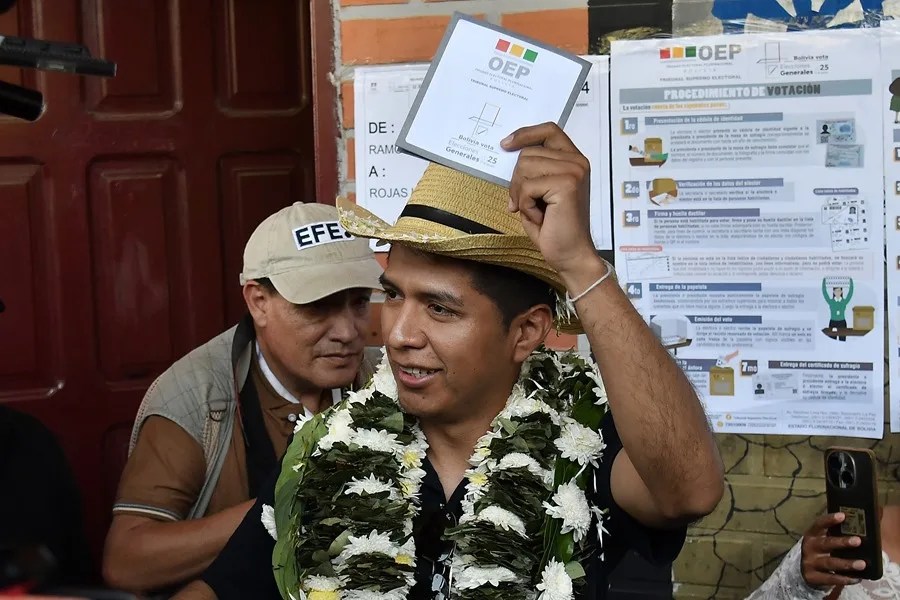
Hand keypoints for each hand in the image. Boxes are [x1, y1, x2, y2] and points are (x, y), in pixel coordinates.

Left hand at [502, 122, 595, 275]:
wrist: (570, 256)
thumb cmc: (554, 228)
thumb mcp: (538, 193)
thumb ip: (530, 171)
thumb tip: (508, 150)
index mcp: (573, 160)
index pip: (548, 130)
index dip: (525, 134)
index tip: (505, 144)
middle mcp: (577, 161)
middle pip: (528, 153)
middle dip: (517, 180)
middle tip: (523, 204)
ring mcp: (574, 171)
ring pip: (524, 167)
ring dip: (521, 194)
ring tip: (536, 211)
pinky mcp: (567, 184)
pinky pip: (527, 187)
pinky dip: (526, 205)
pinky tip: (540, 217)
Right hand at [801, 512, 865, 588]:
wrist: (807, 572)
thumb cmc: (821, 552)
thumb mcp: (824, 540)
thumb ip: (837, 534)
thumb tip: (862, 525)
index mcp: (812, 535)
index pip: (819, 524)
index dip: (830, 519)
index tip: (843, 516)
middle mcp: (809, 547)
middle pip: (826, 543)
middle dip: (842, 542)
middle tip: (858, 541)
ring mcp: (810, 563)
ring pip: (830, 563)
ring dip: (846, 563)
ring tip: (862, 564)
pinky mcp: (813, 577)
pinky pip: (831, 578)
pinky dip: (844, 579)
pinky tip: (856, 578)